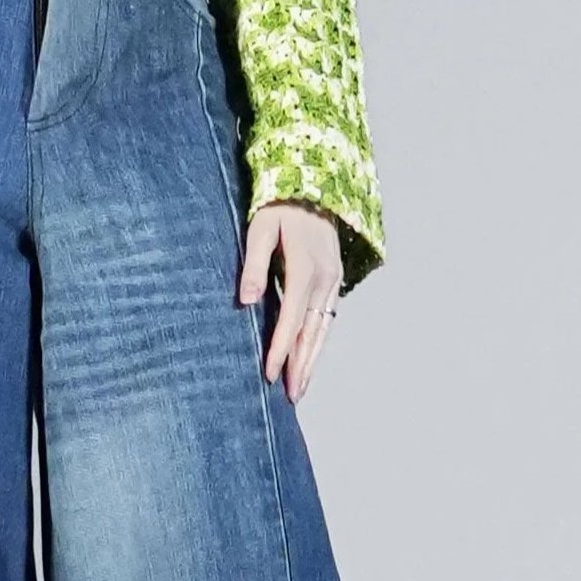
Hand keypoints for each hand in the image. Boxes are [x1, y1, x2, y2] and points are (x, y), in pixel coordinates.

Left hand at [239, 201, 343, 403]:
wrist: (313, 184)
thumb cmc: (279, 207)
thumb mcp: (259, 229)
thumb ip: (253, 265)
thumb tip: (246, 301)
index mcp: (304, 268)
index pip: (291, 319)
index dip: (281, 349)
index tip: (271, 375)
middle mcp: (324, 279)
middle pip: (312, 332)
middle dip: (302, 366)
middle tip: (292, 396)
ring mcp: (333, 280)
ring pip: (323, 329)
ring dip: (313, 360)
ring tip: (302, 387)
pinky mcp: (334, 279)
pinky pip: (327, 318)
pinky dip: (319, 342)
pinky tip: (309, 358)